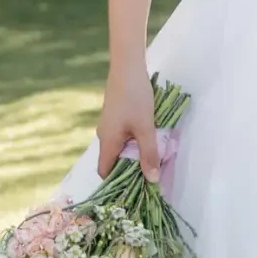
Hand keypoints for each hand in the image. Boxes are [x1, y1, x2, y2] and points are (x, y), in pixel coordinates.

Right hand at [96, 63, 158, 181]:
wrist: (127, 67)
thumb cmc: (135, 98)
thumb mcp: (146, 128)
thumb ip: (149, 154)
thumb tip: (153, 181)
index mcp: (107, 142)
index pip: (104, 171)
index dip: (116, 183)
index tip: (133, 190)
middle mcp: (103, 135)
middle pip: (112, 161)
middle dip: (128, 170)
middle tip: (148, 176)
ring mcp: (108, 125)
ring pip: (118, 148)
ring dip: (132, 155)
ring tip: (151, 159)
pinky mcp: (114, 116)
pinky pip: (121, 136)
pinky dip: (132, 142)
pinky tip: (147, 138)